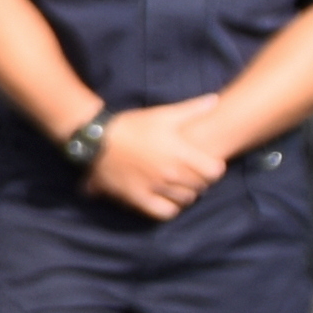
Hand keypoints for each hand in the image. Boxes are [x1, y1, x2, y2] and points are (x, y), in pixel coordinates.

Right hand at [85, 97, 233, 219]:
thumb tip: (214, 100)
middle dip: (200, 181)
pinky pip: (165, 212)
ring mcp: (155, 187)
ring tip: (179, 186)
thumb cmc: (132, 126)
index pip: (214, 171)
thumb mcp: (162, 114)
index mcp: (180, 153)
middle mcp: (170, 173)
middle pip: (201, 186)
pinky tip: (166, 199)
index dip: (214, 168)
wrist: (98, 140)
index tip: (206, 164)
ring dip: (186, 194)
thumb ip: (191, 109)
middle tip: (192, 174)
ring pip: (185, 200)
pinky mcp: (139, 198)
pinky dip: (170, 208)